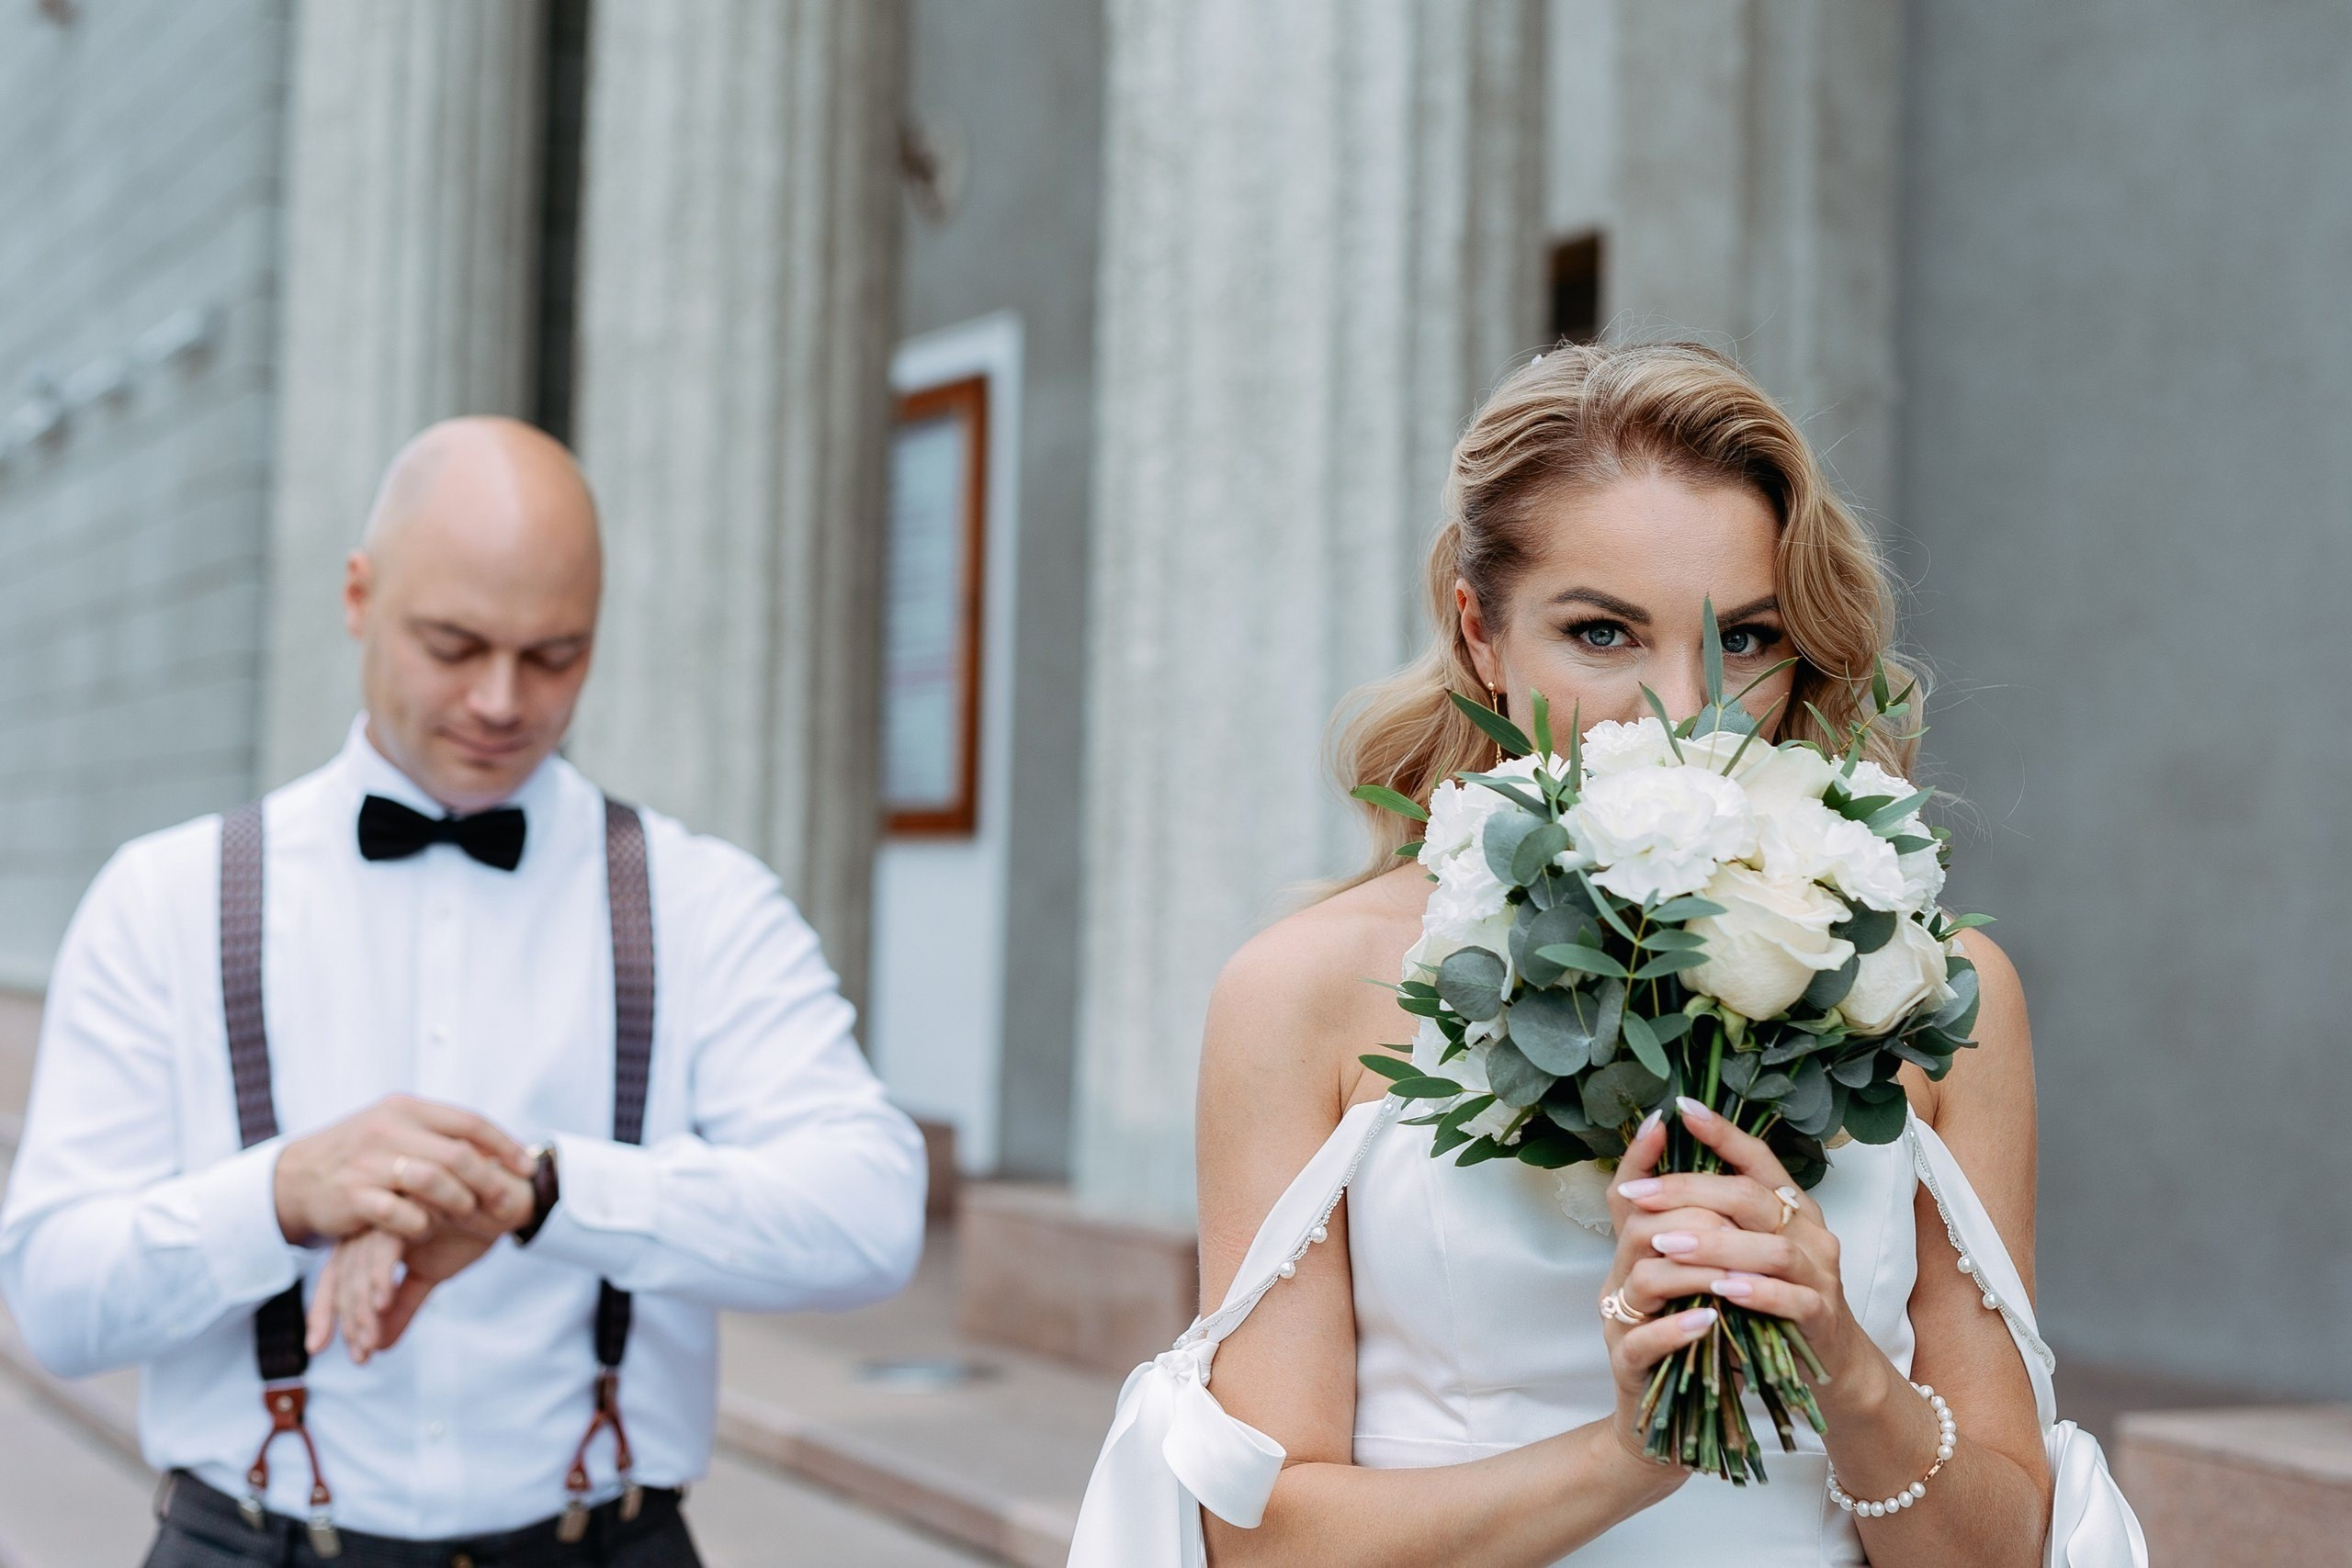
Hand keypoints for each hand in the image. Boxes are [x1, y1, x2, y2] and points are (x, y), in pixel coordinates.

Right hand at [274, 1095, 534, 1244]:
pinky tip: (426, 1229)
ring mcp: (368, 1162)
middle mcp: (389, 1129)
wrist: (295, 1177)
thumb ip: (437, 1134)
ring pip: (433, 1181)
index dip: (503, 1145)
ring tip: (468, 1213)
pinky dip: (420, 1223)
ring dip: (459, 1201)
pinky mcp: (352, 1195)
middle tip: (507, 1202)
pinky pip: (401, 1213)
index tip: (526, 1167)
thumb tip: (496, 1148)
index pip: (469, 1122)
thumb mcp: (395, 1129)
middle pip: (457, 1154)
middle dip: (489, 1181)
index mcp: (406, 1109)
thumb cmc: (360, 1154)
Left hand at [304, 1219, 504, 1362]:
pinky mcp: (412, 1200)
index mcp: (373, 1231)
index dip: (325, 1308)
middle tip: (359, 1354)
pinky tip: (382, 1300)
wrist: (511, 1201)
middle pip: (345, 1269)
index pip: (339, 1272)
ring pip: (361, 1258)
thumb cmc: (468, 1229)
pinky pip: (387, 1240)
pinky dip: (380, 1271)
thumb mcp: (431, 1273)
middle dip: (349, 1316)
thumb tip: (379, 1347)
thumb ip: (403, 1305)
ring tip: (368, 1338)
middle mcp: (375, 1217)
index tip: (318, 1346)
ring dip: (363, 1303)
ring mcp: (392, 1206)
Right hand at [1594, 1109, 1716, 1476]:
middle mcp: (1623, 1281)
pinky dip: (1678, 1328)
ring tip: (1730, 1273)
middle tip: (1731, 1217)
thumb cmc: (1695, 1346)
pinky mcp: (1629, 1368)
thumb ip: (1708, 1237)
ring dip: (1691, 1270)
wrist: (1674, 1427)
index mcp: (1639, 1255)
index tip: (1664, 1118)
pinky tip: (1710, 1322)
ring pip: (1643, 1278)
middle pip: (1640, 1227)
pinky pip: (1643, 1341)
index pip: (1631, 1194)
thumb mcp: (1701, 1283)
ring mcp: (1622, 1324)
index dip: (1642, 1157)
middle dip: (1688, 1215)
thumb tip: (1735, 1179)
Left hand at [1610, 1097, 1863, 1391]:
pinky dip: (1757, 1292)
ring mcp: (1820, 1273)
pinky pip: (1792, 1299)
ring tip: (1667, 1244)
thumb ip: (1715, 1214)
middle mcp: (1809, 1231)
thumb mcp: (1745, 1247)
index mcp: (1791, 1206)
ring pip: (1772, 1249)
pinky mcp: (1822, 1316)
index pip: (1757, 1159)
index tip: (1682, 1108)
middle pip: (1751, 1198)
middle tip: (1640, 1195)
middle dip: (1690, 1192)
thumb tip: (1657, 1174)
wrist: (1829, 1359)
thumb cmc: (1775, 1293)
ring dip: (1715, 1245)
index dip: (1722, 1133)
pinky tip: (1722, 1290)